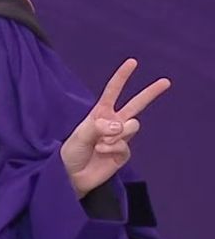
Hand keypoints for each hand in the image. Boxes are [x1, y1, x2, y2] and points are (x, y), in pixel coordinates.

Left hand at [60, 59, 170, 198]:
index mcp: (99, 113)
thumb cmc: (71, 153)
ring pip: (132, 126)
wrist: (71, 176)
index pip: (113, 91)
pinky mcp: (123, 153)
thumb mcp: (79, 135)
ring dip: (117, 134)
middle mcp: (112, 123)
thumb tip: (119, 125)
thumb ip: (98, 127)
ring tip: (101, 144)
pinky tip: (102, 153)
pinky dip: (114, 148)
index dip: (122, 77)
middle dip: (150, 93)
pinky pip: (126, 146)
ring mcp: (119, 138)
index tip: (132, 62)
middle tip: (166, 81)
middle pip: (136, 105)